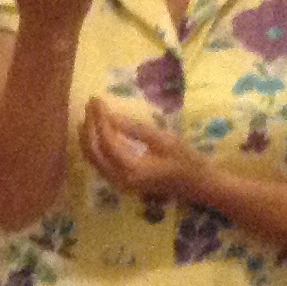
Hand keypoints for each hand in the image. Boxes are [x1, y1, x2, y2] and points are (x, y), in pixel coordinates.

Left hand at [80, 97, 202, 200]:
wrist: (198, 186)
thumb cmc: (188, 161)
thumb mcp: (166, 141)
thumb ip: (137, 129)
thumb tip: (111, 116)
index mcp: (132, 169)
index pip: (107, 142)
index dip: (100, 120)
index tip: (97, 100)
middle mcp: (119, 179)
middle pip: (94, 151)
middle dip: (89, 126)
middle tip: (91, 103)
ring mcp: (118, 183)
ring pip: (93, 159)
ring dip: (88, 136)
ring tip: (88, 114)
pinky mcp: (120, 182)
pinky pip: (99, 163)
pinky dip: (94, 146)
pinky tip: (94, 132)